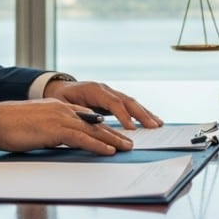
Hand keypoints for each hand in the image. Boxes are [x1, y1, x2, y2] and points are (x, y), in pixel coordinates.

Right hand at [0, 98, 133, 154]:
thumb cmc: (10, 126)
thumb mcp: (37, 125)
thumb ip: (52, 129)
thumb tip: (61, 140)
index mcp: (59, 107)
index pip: (87, 118)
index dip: (103, 128)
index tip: (116, 135)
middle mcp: (63, 109)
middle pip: (95, 124)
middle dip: (114, 134)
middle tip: (129, 142)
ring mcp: (60, 118)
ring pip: (93, 130)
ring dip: (112, 140)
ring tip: (127, 147)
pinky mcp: (55, 129)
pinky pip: (82, 138)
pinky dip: (97, 145)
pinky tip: (109, 151)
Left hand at [43, 80, 162, 128]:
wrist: (60, 89)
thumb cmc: (60, 99)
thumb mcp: (63, 105)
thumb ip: (78, 113)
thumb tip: (91, 122)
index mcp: (94, 90)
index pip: (113, 102)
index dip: (123, 116)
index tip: (132, 129)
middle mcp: (106, 89)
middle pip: (127, 101)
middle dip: (141, 114)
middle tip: (153, 127)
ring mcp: (111, 93)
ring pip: (132, 102)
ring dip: (145, 114)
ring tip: (158, 124)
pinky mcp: (114, 99)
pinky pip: (130, 106)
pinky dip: (142, 113)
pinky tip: (152, 120)